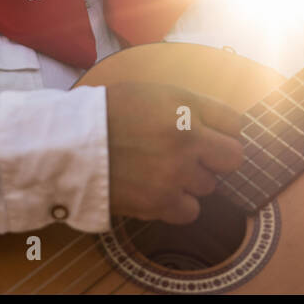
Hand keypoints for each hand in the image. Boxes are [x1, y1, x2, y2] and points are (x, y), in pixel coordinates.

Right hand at [104, 82, 244, 223]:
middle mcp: (187, 137)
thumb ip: (188, 106)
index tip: (210, 136)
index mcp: (185, 105)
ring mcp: (176, 171)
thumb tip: (215, 125)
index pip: (234, 122)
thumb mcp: (151, 93)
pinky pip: (191, 211)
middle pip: (233, 157)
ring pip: (209, 185)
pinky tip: (157, 191)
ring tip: (160, 171)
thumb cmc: (107, 114)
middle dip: (217, 159)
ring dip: (190, 182)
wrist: (69, 144)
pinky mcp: (161, 201)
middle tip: (194, 158)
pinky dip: (177, 205)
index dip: (222, 131)